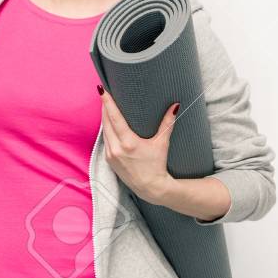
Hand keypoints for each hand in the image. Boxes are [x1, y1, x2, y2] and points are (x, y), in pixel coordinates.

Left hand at [99, 87, 178, 203]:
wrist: (150, 187)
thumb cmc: (157, 165)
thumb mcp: (162, 143)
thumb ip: (168, 123)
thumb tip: (175, 105)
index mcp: (128, 143)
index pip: (114, 118)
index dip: (107, 103)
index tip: (101, 90)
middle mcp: (115, 149)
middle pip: (106, 122)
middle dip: (104, 106)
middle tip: (104, 92)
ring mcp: (110, 155)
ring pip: (104, 131)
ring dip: (104, 117)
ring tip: (106, 105)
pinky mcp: (108, 160)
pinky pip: (105, 140)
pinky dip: (106, 130)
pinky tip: (108, 122)